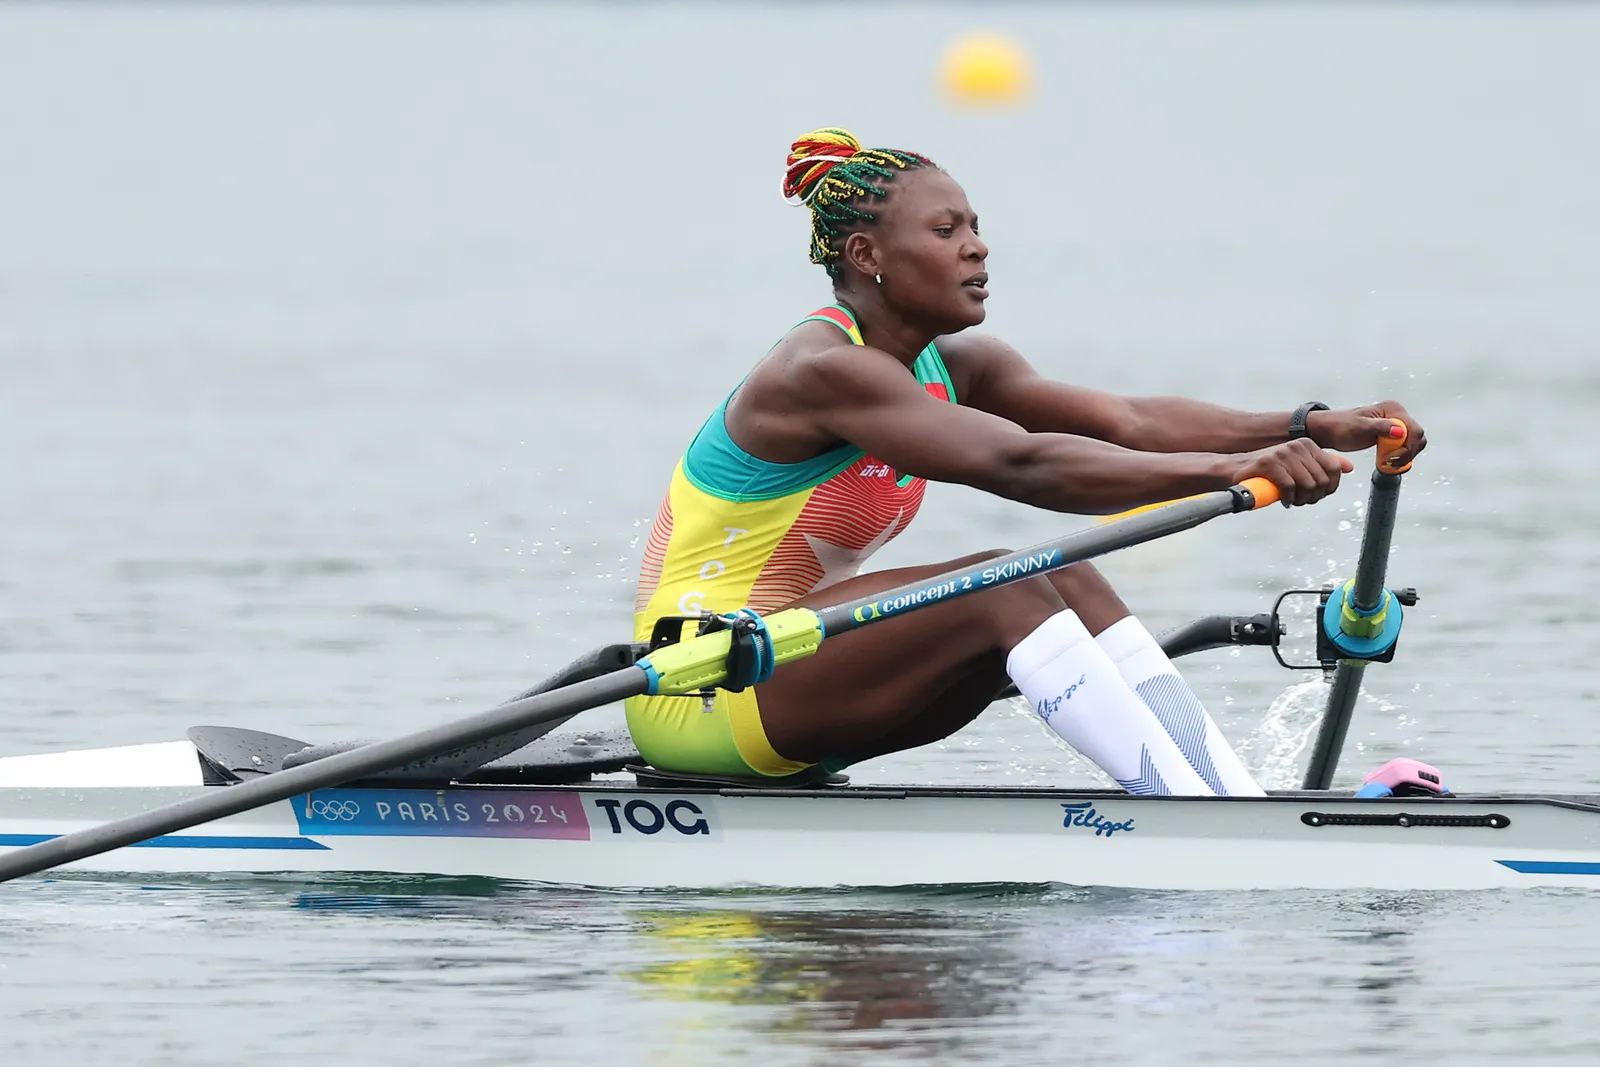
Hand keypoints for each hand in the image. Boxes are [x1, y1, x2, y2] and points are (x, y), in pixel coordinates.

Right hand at [1227, 439, 1352, 505]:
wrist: (1235, 470)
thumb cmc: (1268, 472)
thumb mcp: (1298, 465)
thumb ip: (1321, 465)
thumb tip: (1349, 467)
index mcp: (1308, 445)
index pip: (1334, 469)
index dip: (1329, 488)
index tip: (1317, 495)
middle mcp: (1297, 446)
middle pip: (1322, 480)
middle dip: (1314, 496)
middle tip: (1301, 500)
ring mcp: (1283, 453)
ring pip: (1307, 485)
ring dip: (1301, 500)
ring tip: (1292, 501)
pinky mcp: (1269, 463)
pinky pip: (1289, 487)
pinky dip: (1288, 498)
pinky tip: (1283, 500)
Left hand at [1305, 400, 1426, 468]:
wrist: (1328, 431)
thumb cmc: (1339, 427)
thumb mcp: (1359, 428)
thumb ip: (1380, 428)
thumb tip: (1399, 431)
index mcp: (1393, 409)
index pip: (1414, 430)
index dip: (1408, 447)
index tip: (1392, 458)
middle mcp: (1398, 415)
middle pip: (1417, 438)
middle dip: (1407, 453)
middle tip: (1389, 463)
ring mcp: (1396, 425)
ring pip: (1413, 444)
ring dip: (1404, 457)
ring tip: (1387, 464)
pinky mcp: (1391, 435)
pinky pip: (1405, 447)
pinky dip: (1400, 457)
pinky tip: (1389, 463)